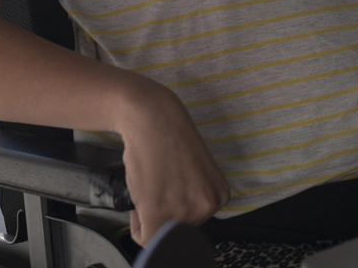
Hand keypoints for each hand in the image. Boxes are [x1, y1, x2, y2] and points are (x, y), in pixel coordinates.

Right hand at [114, 79, 229, 243]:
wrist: (153, 118)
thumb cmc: (168, 140)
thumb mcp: (194, 176)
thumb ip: (193, 199)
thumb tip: (181, 225)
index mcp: (219, 196)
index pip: (191, 224)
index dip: (172, 210)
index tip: (168, 189)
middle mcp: (208, 207)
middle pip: (176, 230)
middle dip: (161, 214)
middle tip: (157, 184)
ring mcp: (185, 212)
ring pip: (159, 234)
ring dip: (148, 214)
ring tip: (152, 184)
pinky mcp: (160, 214)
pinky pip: (145, 238)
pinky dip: (138, 222)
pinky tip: (143, 194)